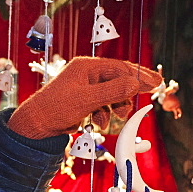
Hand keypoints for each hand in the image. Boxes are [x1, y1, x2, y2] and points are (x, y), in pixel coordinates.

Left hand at [8, 57, 161, 139]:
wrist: (35, 125)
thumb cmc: (56, 109)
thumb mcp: (87, 100)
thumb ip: (112, 92)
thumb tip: (135, 84)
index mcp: (86, 66)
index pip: (119, 67)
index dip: (139, 75)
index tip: (157, 83)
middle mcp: (86, 73)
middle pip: (118, 77)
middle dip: (132, 88)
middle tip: (154, 91)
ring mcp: (85, 86)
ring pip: (111, 92)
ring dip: (118, 105)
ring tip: (119, 116)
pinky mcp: (83, 100)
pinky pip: (102, 103)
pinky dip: (105, 113)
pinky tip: (99, 123)